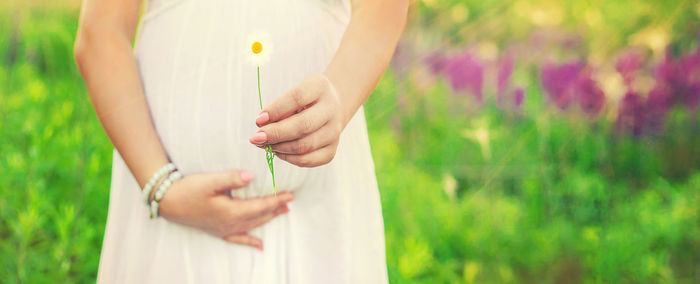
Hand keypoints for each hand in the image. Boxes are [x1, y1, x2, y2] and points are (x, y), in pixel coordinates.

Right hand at [158, 170, 293, 250]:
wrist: (168, 203)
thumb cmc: (188, 190)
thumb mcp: (210, 181)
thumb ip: (231, 178)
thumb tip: (251, 176)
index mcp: (231, 211)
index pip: (261, 205)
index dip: (276, 200)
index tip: (290, 194)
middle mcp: (230, 224)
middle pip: (260, 216)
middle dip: (276, 208)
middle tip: (290, 201)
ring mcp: (224, 230)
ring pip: (253, 225)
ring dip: (268, 219)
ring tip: (282, 212)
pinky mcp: (218, 231)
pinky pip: (239, 239)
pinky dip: (251, 241)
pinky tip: (260, 246)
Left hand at [250, 74, 345, 166]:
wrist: (331, 107)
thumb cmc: (305, 100)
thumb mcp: (293, 94)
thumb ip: (279, 108)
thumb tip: (261, 127)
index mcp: (320, 88)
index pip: (297, 98)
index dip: (276, 110)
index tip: (258, 120)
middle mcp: (331, 109)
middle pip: (303, 125)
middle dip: (276, 134)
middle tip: (256, 138)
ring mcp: (334, 132)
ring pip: (305, 146)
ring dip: (280, 148)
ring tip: (264, 145)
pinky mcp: (332, 150)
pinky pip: (308, 160)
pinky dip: (290, 158)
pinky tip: (278, 152)